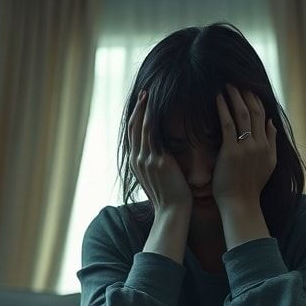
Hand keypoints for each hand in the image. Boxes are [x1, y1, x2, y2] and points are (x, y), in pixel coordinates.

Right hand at [128, 90, 192, 212]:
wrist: (173, 212)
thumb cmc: (171, 197)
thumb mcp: (159, 179)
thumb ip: (157, 164)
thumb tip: (163, 154)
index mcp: (137, 164)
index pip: (133, 135)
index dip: (135, 118)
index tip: (142, 104)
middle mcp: (137, 160)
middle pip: (133, 127)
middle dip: (138, 109)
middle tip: (144, 92)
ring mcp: (145, 159)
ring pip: (141, 126)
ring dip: (145, 109)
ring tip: (150, 94)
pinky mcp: (156, 160)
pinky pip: (152, 132)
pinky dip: (154, 118)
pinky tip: (159, 107)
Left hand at [212, 84, 276, 208]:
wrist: (241, 204)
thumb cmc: (250, 187)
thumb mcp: (268, 164)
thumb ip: (271, 142)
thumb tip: (271, 122)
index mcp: (267, 146)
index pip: (263, 116)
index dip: (255, 100)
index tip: (247, 88)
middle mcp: (259, 144)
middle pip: (254, 112)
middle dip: (245, 94)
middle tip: (236, 80)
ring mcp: (245, 148)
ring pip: (242, 115)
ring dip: (234, 97)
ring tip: (227, 85)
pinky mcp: (231, 152)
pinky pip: (227, 125)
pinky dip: (223, 109)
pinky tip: (217, 98)